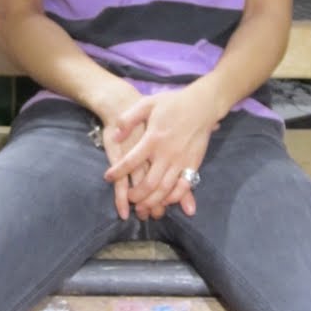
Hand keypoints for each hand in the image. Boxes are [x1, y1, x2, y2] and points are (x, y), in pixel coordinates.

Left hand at [103, 85, 218, 219]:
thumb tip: (115, 136)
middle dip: (136, 196)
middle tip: (129, 199)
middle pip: (148, 184)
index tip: (107, 177)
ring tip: (143, 207)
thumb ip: (128, 120)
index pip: (130, 162)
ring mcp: (181, 161)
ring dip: (152, 202)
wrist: (202, 105)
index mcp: (153, 139)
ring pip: (165, 190)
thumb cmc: (173, 103)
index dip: (117, 172)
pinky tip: (165, 201)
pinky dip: (173, 198)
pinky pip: (183, 187)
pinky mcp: (193, 164)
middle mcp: (167, 154)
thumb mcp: (146, 104)